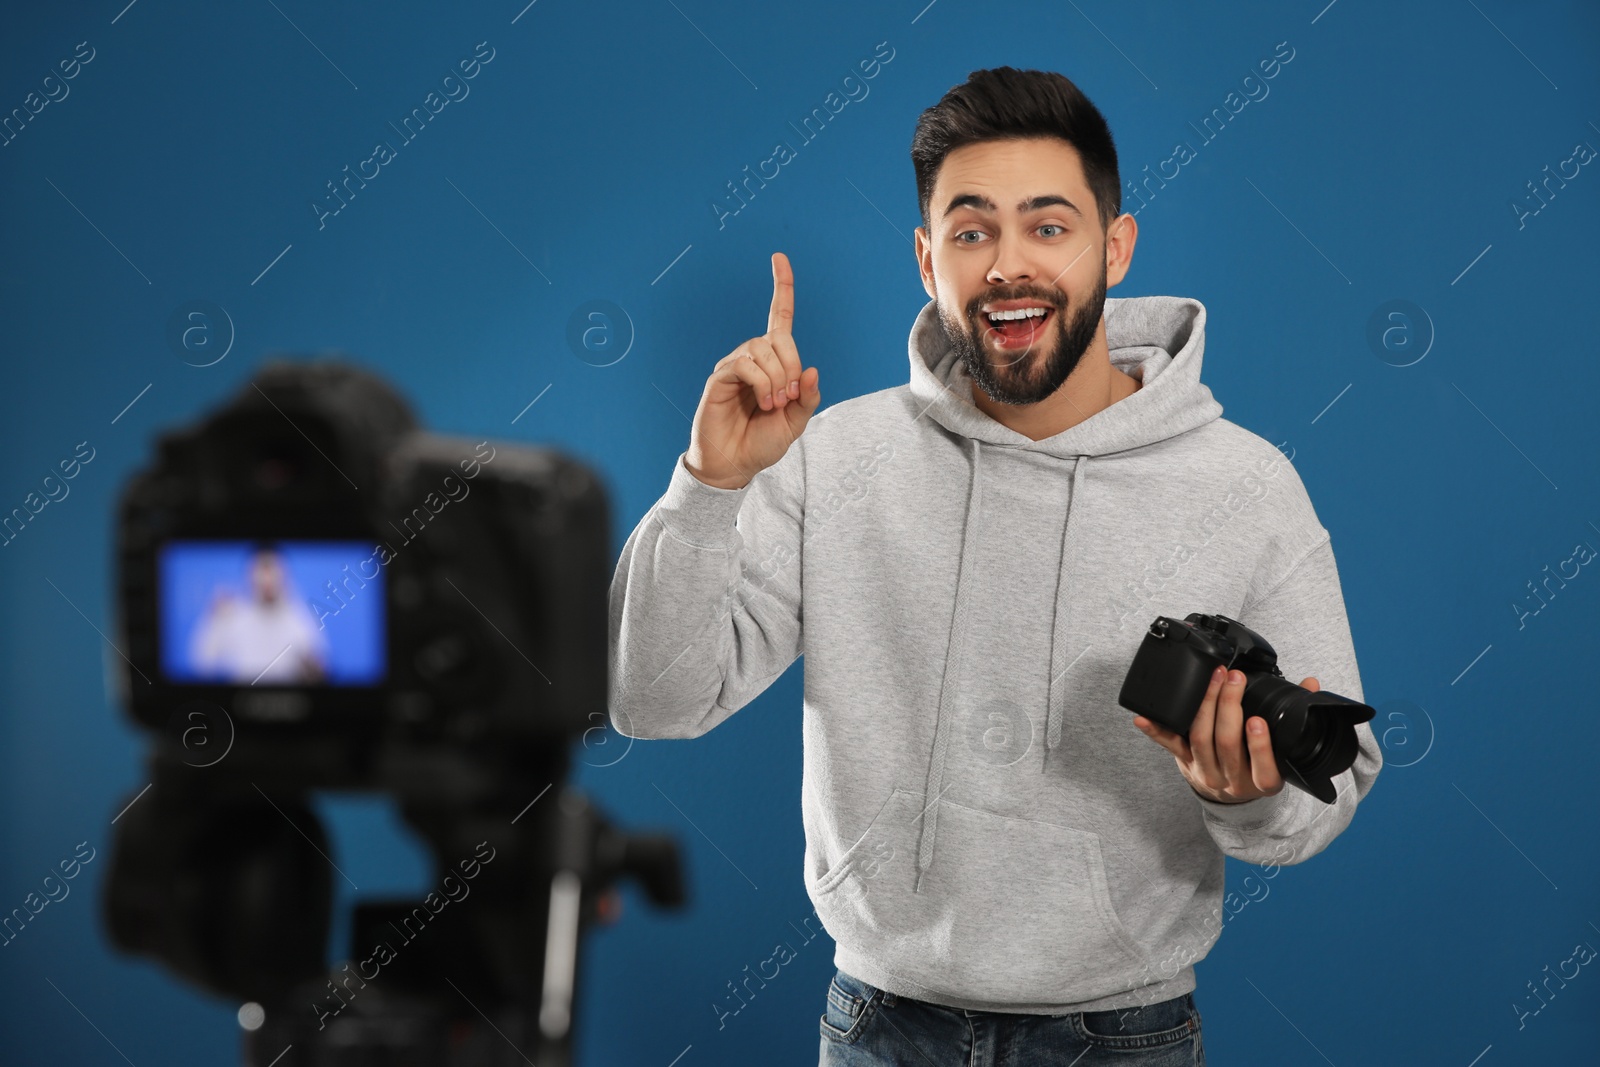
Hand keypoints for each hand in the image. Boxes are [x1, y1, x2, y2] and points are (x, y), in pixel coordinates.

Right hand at [685, 252, 821, 489]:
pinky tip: (762, 402)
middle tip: (789, 397)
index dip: (781, 287)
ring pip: (761, 349)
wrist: (735, 465)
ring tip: (773, 404)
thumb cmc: (761, 443)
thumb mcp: (795, 422)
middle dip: (791, 364)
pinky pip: (744, 365)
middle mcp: (752, 358)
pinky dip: (761, 383)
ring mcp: (734, 366)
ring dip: (776, 377)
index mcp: (773, 363)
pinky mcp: (719, 378)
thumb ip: (807, 397)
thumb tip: (811, 369)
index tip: (779, 258)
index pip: (779, 317)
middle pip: (777, 337)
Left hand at [1133, 668, 1321, 803]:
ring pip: (1200, 739)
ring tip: (1213, 679)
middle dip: (1228, 707)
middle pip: (1226, 744)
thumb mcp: (1286, 752)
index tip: (1258, 720)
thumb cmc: (1261, 766)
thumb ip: (1297, 717)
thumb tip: (1312, 683)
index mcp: (1264, 782)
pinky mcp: (1185, 762)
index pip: (1263, 768)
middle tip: (1233, 678)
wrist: (1235, 798)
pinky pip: (1168, 745)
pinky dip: (1155, 730)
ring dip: (1204, 705)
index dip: (1259, 745)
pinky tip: (1142, 717)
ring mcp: (1206, 773)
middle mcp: (1233, 781)